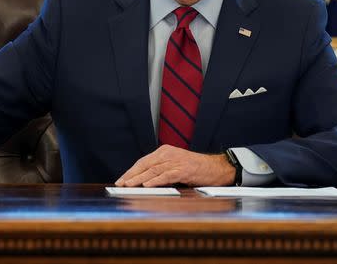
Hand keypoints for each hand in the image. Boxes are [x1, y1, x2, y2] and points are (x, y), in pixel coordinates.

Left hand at [115, 145, 234, 186]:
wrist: (216, 167)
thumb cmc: (196, 168)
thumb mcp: (176, 165)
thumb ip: (162, 170)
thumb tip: (145, 181)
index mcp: (165, 152)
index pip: (144, 161)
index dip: (132, 171)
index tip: (122, 179)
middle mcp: (168, 154)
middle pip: (145, 165)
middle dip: (131, 175)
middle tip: (120, 183)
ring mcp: (176, 161)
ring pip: (153, 170)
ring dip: (139, 178)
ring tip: (129, 185)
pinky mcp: (183, 170)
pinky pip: (166, 175)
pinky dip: (155, 180)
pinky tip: (147, 184)